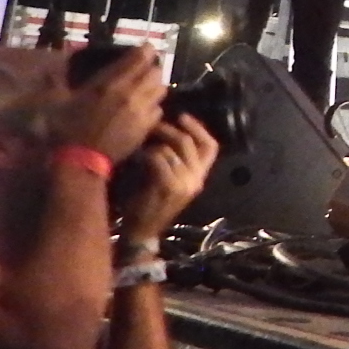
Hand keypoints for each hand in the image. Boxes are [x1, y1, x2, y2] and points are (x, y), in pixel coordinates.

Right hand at [50, 45, 166, 163]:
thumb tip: (50, 72)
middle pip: (155, 72)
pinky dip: (154, 107)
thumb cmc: (67, 130)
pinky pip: (159, 110)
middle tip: (143, 72)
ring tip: (145, 90)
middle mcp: (130, 93)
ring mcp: (140, 110)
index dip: (145, 51)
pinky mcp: (146, 127)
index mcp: (109, 83)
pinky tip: (143, 110)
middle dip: (151, 69)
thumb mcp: (59, 102)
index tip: (145, 49)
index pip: (138, 58)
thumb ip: (58, 83)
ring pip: (161, 89)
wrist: (81, 161)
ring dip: (154, 87)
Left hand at [116, 116, 220, 242]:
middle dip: (169, 129)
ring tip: (140, 146)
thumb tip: (170, 132)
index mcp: (200, 178)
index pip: (211, 147)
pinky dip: (146, 154)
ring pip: (171, 150)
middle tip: (152, 125)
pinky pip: (159, 158)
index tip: (182, 116)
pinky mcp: (170, 186)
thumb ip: (176, 161)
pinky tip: (137, 157)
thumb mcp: (170, 181)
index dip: (199, 128)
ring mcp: (185, 183)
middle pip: (189, 143)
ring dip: (153, 145)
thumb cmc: (150, 205)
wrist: (142, 232)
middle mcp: (197, 179)